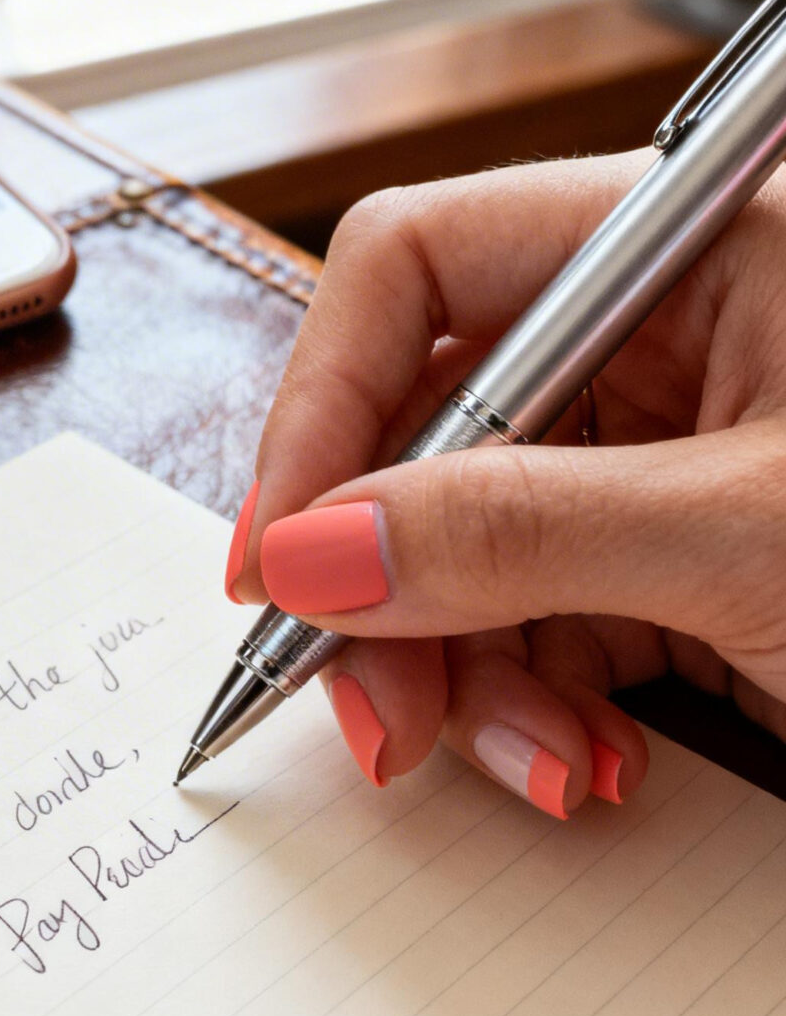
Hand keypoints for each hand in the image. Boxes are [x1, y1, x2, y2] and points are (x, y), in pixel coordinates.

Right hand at [225, 152, 785, 815]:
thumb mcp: (750, 539)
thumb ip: (517, 534)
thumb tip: (316, 555)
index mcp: (692, 247)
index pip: (421, 273)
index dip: (321, 411)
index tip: (277, 564)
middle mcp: (661, 337)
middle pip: (423, 433)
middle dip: (387, 588)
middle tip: (371, 716)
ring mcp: (658, 459)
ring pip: (462, 552)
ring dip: (464, 676)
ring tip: (537, 767)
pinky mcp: (667, 565)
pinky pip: (531, 624)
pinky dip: (530, 707)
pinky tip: (586, 763)